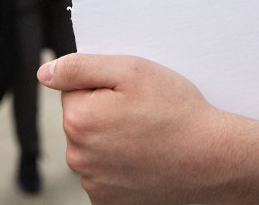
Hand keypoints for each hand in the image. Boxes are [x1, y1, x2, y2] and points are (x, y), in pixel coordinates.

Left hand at [39, 54, 226, 203]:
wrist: (213, 160)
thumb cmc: (177, 113)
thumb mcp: (131, 70)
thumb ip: (80, 67)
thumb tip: (45, 74)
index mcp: (78, 120)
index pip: (74, 90)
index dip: (103, 85)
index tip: (129, 94)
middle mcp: (78, 157)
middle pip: (82, 120)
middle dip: (106, 112)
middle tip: (142, 114)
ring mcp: (93, 184)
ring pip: (94, 147)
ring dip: (113, 139)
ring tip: (148, 136)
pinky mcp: (108, 202)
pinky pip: (105, 173)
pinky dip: (121, 166)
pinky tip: (145, 158)